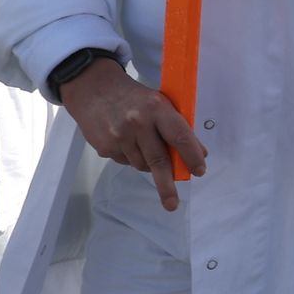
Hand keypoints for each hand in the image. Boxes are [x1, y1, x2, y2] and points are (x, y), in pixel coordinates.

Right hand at [60, 60, 206, 206]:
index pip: (179, 136)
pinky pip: (125, 162)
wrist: (94, 89)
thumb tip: (199, 154)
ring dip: (149, 165)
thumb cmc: (134, 98)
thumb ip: (178, 127)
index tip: (199, 171)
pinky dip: (132, 158)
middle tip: (173, 204)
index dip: (192, 156)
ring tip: (143, 145)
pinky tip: (126, 142)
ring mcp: (119, 136)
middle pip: (158, 160)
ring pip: (142, 165)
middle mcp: (138, 123)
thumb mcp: (160, 104)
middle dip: (167, 185)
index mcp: (157, 108)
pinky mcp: (105, 147)